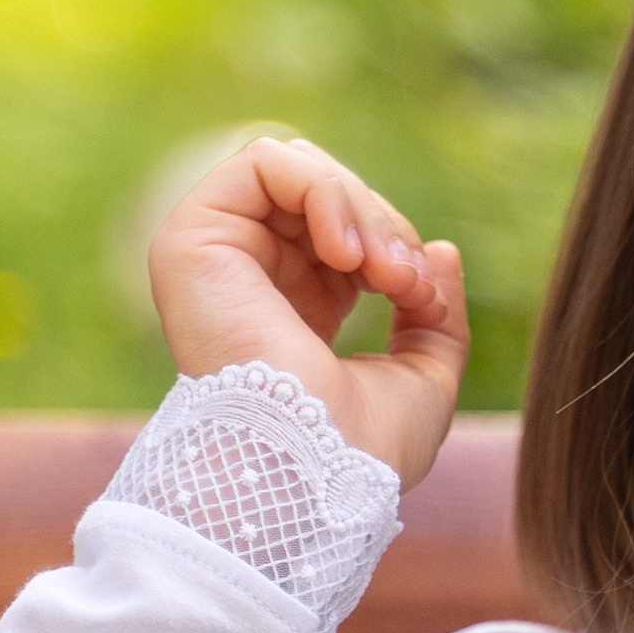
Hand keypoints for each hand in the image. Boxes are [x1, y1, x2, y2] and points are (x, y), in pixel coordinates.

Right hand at [148, 136, 468, 488]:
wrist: (318, 471)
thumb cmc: (366, 447)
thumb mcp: (425, 372)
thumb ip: (435, 312)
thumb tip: (441, 250)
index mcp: (294, 309)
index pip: (345, 229)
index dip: (395, 242)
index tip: (422, 294)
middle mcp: (249, 278)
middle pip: (324, 193)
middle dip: (385, 224)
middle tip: (407, 281)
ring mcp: (216, 256)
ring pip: (300, 171)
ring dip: (362, 208)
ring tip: (383, 271)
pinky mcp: (192, 239)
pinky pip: (264, 161)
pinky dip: (325, 191)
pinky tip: (347, 252)